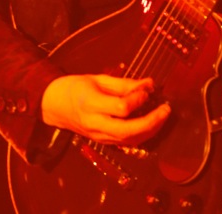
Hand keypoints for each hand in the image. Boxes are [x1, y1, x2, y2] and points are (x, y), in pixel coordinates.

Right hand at [41, 73, 170, 144]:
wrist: (54, 106)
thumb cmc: (76, 87)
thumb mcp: (98, 78)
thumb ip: (124, 83)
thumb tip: (150, 84)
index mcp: (91, 103)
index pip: (121, 107)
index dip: (139, 99)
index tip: (149, 88)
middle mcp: (95, 124)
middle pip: (127, 130)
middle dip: (151, 122)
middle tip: (166, 109)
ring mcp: (98, 136)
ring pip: (129, 140)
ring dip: (150, 130)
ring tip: (163, 116)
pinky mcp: (102, 142)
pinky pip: (125, 143)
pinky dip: (141, 135)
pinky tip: (152, 124)